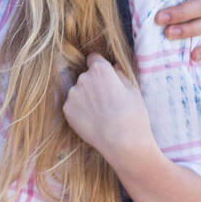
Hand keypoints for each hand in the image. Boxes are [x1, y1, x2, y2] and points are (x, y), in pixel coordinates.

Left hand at [62, 52, 156, 170]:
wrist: (123, 143)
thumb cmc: (133, 116)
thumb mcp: (133, 90)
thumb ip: (120, 73)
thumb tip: (113, 65)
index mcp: (100, 70)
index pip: (94, 59)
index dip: (101, 67)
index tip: (105, 76)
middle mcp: (83, 78)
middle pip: (86, 76)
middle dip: (94, 84)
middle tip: (107, 101)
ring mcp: (73, 94)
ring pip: (79, 91)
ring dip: (86, 97)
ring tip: (101, 113)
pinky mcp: (66, 109)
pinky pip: (73, 105)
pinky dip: (80, 110)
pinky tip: (93, 120)